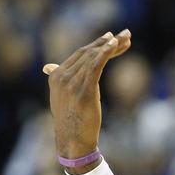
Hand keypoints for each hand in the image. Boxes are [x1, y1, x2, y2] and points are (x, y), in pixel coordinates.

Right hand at [43, 30, 131, 163]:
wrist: (72, 141)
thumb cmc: (70, 120)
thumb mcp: (61, 97)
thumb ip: (58, 79)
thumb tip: (48, 67)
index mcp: (56, 77)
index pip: (79, 54)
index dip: (97, 45)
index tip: (112, 37)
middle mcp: (62, 77)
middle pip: (89, 52)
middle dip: (108, 42)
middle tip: (125, 33)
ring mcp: (72, 83)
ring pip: (94, 57)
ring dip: (113, 45)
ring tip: (127, 37)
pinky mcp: (84, 90)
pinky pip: (96, 65)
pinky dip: (105, 53)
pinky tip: (115, 45)